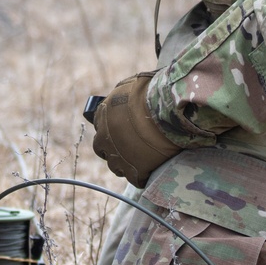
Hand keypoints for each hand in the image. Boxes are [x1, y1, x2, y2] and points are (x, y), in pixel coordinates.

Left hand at [91, 73, 181, 187]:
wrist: (166, 109)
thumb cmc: (151, 91)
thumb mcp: (129, 85)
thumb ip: (121, 96)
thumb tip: (122, 98)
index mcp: (102, 117)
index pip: (99, 126)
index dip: (111, 129)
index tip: (120, 130)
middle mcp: (105, 139)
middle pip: (102, 149)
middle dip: (112, 148)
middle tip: (129, 146)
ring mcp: (119, 157)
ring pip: (116, 167)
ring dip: (125, 163)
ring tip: (141, 159)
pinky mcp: (135, 171)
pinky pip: (136, 179)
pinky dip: (142, 175)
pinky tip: (151, 169)